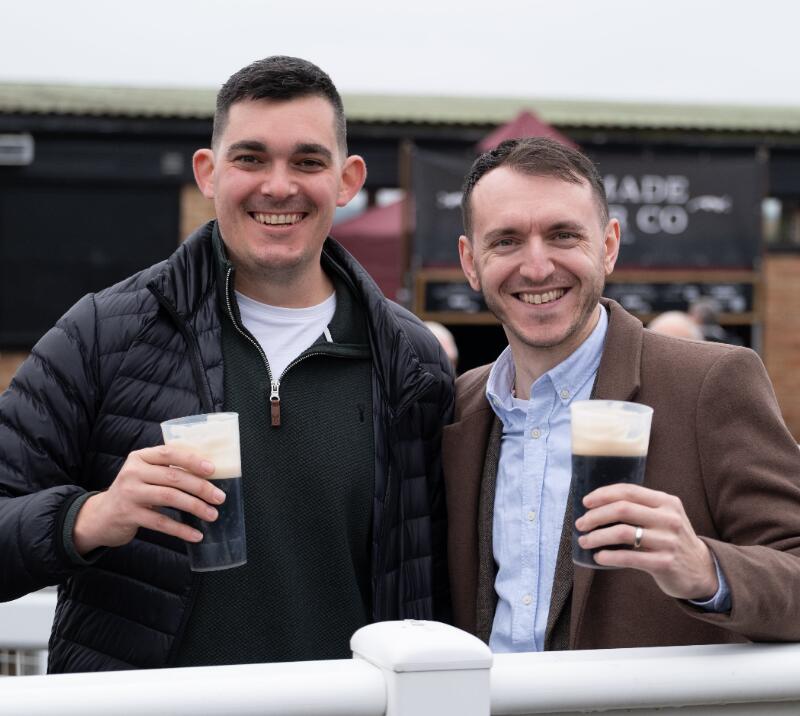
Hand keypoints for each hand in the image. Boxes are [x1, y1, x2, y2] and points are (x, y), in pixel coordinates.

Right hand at [73, 445, 225, 554]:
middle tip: (219, 497)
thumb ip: (168, 469)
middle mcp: (133, 472)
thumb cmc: (133, 492)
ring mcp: (129, 493)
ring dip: (195, 506)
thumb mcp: (145, 474)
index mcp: (140, 457)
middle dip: (200, 487)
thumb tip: (208, 473)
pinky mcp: (128, 515)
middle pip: (173, 477)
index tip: (212, 470)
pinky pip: (160, 522)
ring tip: (212, 514)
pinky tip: (195, 534)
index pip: (170, 453)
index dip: (192, 460)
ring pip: (169, 498)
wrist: (100, 517)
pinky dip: (180, 529)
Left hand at [574, 483, 717, 600]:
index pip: (628, 491)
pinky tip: (599, 557)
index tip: (585, 502)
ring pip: (622, 532)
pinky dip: (609, 556)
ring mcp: (668, 541)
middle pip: (622, 509)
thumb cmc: (672, 540)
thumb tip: (597, 506)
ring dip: (597, 536)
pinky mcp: (665, 563)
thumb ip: (639, 508)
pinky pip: (628, 557)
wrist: (702, 570)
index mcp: (666, 502)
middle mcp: (669, 518)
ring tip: (585, 541)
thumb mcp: (664, 517)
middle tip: (581, 524)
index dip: (603, 494)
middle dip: (595, 516)